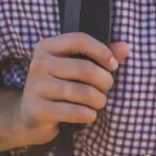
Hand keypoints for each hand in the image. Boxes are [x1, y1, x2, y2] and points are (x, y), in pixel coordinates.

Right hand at [16, 33, 130, 145]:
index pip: (79, 40)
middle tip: (108, 88)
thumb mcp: (75, 65)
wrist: (30, 115)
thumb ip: (102, 54)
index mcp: (47, 46)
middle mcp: (38, 64)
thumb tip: (126, 47)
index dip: (102, 51)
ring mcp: (36, 87)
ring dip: (99, 100)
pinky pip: (74, 111)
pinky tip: (90, 114)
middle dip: (104, 81)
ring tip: (100, 102)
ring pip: (82, 92)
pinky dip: (88, 114)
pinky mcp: (38, 110)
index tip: (114, 64)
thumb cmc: (59, 84)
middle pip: (84, 68)